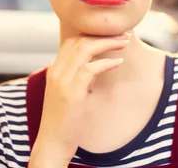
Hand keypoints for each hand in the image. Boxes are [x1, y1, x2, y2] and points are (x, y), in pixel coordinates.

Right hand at [28, 33, 129, 166]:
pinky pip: (90, 68)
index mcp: (55, 69)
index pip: (72, 40)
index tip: (113, 34)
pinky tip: (118, 63)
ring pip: (85, 49)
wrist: (52, 143)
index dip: (93, 33)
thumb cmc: (65, 120)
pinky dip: (106, 63)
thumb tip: (98, 64)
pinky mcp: (71, 92)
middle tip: (125, 35)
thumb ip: (80, 77)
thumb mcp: (70, 93)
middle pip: (80, 40)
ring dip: (108, 43)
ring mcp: (62, 80)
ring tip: (125, 43)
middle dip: (104, 35)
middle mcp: (56, 70)